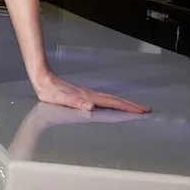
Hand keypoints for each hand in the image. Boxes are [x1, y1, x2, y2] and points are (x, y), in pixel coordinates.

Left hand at [31, 70, 150, 113]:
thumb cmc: (49, 92)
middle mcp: (90, 94)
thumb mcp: (60, 99)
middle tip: (147, 110)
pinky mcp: (83, 94)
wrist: (42, 79)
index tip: (142, 111)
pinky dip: (113, 101)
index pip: (112, 103)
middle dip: (131, 105)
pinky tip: (113, 104)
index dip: (127, 107)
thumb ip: (75, 102)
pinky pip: (103, 98)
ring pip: (110, 98)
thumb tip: (90, 107)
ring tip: (135, 107)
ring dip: (124, 103)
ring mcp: (87, 93)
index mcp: (88, 97)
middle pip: (115, 100)